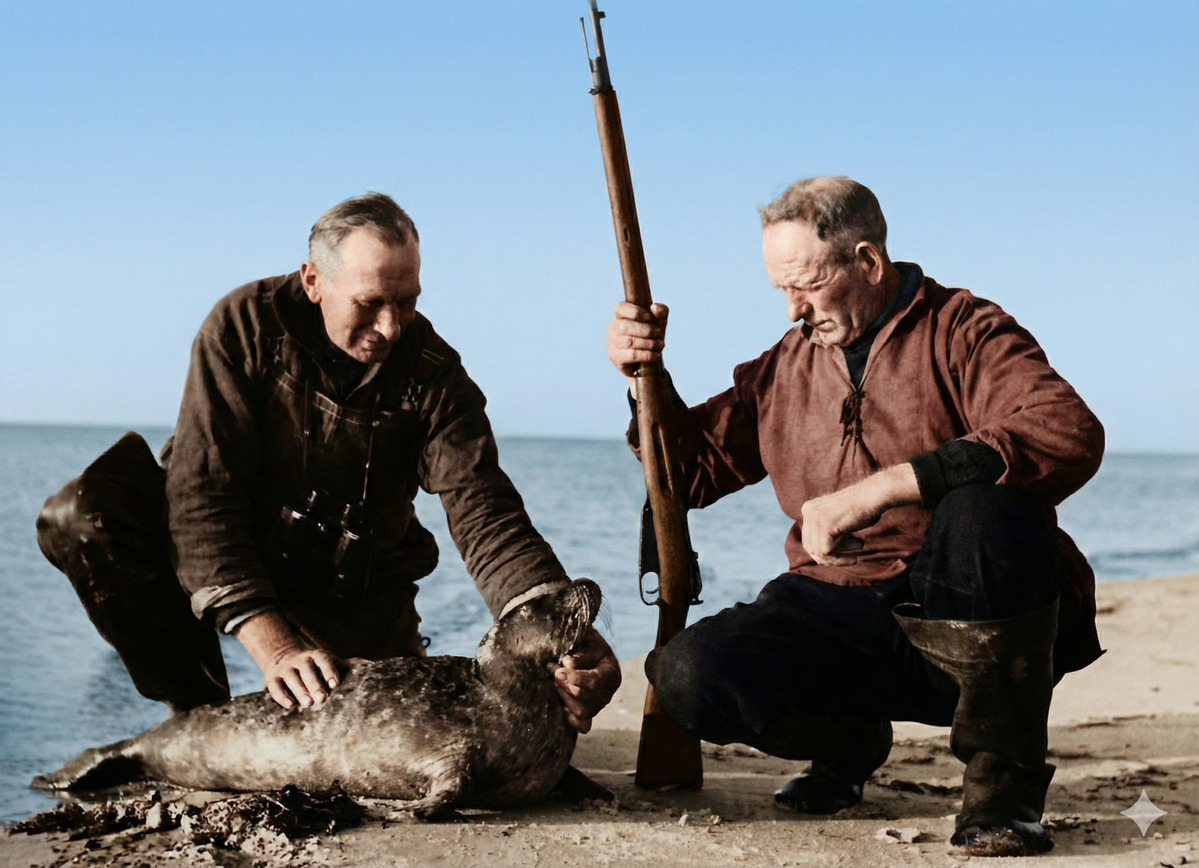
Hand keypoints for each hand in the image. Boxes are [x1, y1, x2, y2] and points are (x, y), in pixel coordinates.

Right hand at [234, 610, 356, 709]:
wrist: (283, 658)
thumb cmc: (315, 666)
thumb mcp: (329, 662)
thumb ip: (347, 664)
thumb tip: (370, 664)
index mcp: (317, 656)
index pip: (324, 661)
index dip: (329, 671)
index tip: (335, 684)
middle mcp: (301, 660)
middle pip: (307, 671)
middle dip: (315, 684)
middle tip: (322, 699)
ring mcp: (286, 669)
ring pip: (292, 678)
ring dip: (299, 690)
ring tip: (308, 703)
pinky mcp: (272, 679)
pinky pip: (275, 686)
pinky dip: (281, 696)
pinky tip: (290, 705)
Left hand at [554, 627, 621, 733]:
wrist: (590, 653)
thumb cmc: (588, 644)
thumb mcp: (588, 640)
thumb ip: (581, 652)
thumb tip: (568, 664)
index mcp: (611, 673)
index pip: (595, 681)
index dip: (576, 678)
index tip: (559, 671)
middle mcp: (608, 693)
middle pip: (585, 697)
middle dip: (566, 685)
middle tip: (554, 673)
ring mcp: (599, 705)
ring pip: (581, 711)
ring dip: (564, 697)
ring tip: (555, 683)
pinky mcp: (589, 713)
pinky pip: (580, 723)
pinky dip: (569, 716)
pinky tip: (560, 703)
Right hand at [607, 301, 668, 379]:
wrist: (645, 360)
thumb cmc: (650, 336)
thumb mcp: (659, 322)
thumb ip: (661, 311)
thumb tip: (655, 308)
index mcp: (620, 315)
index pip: (620, 308)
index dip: (635, 312)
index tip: (649, 317)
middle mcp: (613, 327)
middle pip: (624, 326)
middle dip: (646, 330)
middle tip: (658, 332)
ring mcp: (612, 343)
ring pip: (629, 341)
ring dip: (649, 343)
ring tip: (660, 344)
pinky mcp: (615, 356)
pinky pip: (632, 355)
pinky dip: (647, 355)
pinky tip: (656, 355)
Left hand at [799, 464, 920, 565]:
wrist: (877, 494)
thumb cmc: (865, 508)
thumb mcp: (840, 520)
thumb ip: (828, 533)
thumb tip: (820, 558)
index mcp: (809, 508)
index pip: (809, 539)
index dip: (826, 550)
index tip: (844, 553)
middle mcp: (808, 511)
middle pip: (810, 546)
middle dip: (829, 556)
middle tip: (850, 557)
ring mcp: (815, 517)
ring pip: (818, 552)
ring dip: (837, 558)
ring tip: (854, 557)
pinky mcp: (825, 525)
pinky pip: (826, 552)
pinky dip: (840, 559)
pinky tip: (854, 559)